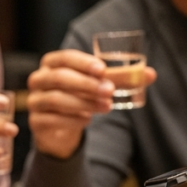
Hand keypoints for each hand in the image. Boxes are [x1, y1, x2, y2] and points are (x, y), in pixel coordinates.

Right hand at [26, 49, 156, 158]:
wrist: (62, 128)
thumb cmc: (81, 98)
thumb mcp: (100, 86)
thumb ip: (122, 79)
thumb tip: (151, 74)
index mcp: (53, 64)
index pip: (65, 58)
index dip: (83, 63)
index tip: (102, 69)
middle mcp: (40, 79)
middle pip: (60, 78)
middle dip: (86, 84)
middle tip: (109, 91)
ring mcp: (35, 100)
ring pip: (57, 99)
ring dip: (84, 103)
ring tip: (106, 107)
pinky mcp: (36, 121)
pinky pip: (52, 119)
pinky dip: (73, 119)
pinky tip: (87, 120)